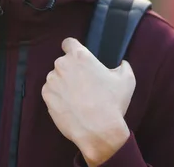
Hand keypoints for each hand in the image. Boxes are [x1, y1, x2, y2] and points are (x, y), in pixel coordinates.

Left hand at [42, 38, 134, 166]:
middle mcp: (62, 65)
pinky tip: (70, 106)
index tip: (76, 57)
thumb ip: (123, 66)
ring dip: (63, 84)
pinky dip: (58, 97)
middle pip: (63, 62)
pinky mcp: (46, 96)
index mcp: (80, 56)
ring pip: (56, 78)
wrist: (98, 130)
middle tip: (83, 84)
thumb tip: (122, 63)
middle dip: (71, 70)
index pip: (68, 43)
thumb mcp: (127, 80)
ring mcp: (52, 81)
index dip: (72, 48)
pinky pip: (51, 92)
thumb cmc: (112, 103)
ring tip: (77, 98)